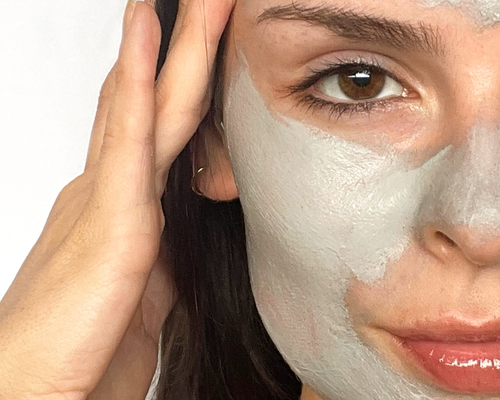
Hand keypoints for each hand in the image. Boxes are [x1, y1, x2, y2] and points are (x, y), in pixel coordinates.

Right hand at [0, 0, 232, 397]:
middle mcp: (107, 189)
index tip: (198, 47)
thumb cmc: (85, 350)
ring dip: (175, 48)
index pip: (150, 130)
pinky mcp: (110, 220)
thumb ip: (159, 261)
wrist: (37, 392)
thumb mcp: (141, 296)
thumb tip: (174, 245)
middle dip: (181, 49)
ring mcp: (106, 197)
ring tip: (196, 0)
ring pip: (148, 105)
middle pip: (152, 102)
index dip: (171, 83)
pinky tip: (148, 31)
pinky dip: (138, 80)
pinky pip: (129, 135)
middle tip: (204, 1)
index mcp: (118, 209)